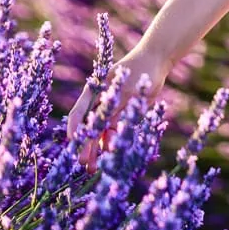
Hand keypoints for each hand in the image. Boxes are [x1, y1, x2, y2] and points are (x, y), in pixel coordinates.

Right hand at [66, 43, 169, 172]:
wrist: (156, 62)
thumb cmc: (139, 70)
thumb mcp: (127, 90)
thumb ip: (116, 109)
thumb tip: (106, 132)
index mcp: (95, 92)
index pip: (79, 112)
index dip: (75, 128)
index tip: (72, 142)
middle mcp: (100, 102)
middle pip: (89, 127)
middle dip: (85, 145)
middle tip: (83, 163)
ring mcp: (111, 109)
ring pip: (101, 133)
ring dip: (97, 149)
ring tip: (93, 167)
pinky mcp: (123, 114)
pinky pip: (114, 131)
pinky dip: (111, 143)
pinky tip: (109, 155)